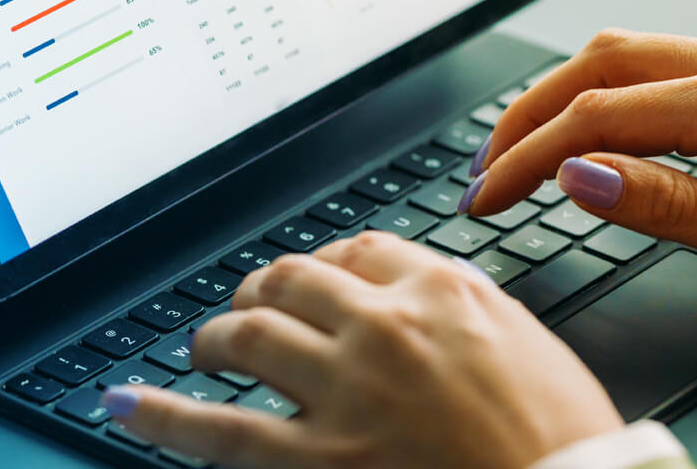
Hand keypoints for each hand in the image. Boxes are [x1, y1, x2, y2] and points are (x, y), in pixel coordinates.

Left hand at [105, 231, 623, 467]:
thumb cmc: (569, 444)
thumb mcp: (532, 350)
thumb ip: (472, 315)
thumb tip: (432, 300)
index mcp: (447, 292)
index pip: (363, 249)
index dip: (328, 264)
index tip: (316, 278)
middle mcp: (388, 326)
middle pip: (296, 278)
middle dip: (262, 289)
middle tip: (250, 307)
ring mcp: (346, 390)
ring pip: (249, 335)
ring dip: (215, 337)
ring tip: (205, 349)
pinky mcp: (318, 460)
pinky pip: (219, 430)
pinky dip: (162, 414)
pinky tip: (127, 404)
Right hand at [466, 30, 696, 311]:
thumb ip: (663, 201)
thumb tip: (577, 172)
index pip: (594, 118)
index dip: (525, 158)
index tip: (484, 198)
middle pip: (602, 63)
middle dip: (530, 110)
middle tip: (486, 166)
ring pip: (638, 52)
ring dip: (573, 92)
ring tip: (533, 145)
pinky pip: (678, 61)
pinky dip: (623, 87)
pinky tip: (613, 123)